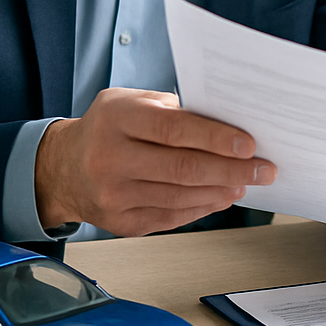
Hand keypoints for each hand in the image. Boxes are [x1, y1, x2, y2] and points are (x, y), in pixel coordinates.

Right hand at [34, 88, 274, 236]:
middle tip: (263, 170)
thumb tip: (227, 123)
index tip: (249, 145)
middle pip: (184, 168)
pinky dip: (203, 207)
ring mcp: (114, 195)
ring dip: (222, 190)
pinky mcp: (121, 223)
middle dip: (232, 170)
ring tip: (246, 182)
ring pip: (182, 196)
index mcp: (118, 119)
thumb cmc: (108, 128)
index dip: (217, 138)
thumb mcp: (131, 102)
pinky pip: (172, 216)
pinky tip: (221, 196)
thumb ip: (173, 109)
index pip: (175, 129)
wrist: (62, 168)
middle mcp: (111, 158)